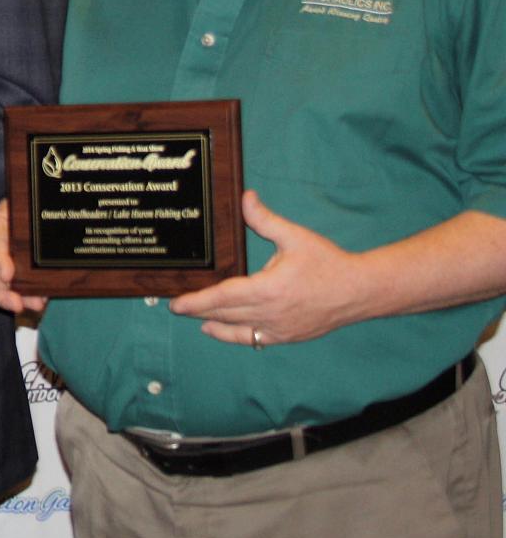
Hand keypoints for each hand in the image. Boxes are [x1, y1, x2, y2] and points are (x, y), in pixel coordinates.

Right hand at [0, 200, 44, 314]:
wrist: (30, 209)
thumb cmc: (24, 206)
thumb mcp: (20, 206)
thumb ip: (24, 215)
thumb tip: (36, 226)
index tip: (7, 276)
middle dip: (1, 293)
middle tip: (17, 305)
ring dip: (17, 299)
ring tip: (36, 305)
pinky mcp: (13, 273)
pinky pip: (15, 289)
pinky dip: (27, 297)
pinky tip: (40, 301)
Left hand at [170, 191, 364, 345]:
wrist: (361, 291)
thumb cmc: (328, 263)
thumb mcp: (295, 237)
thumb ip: (265, 219)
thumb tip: (245, 197)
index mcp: (268, 289)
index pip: (223, 297)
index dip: (196, 301)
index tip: (176, 302)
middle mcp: (271, 313)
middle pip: (224, 315)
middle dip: (198, 311)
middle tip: (175, 306)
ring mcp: (280, 329)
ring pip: (237, 330)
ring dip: (214, 324)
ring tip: (195, 318)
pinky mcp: (289, 337)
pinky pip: (255, 339)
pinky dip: (236, 336)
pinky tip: (221, 331)